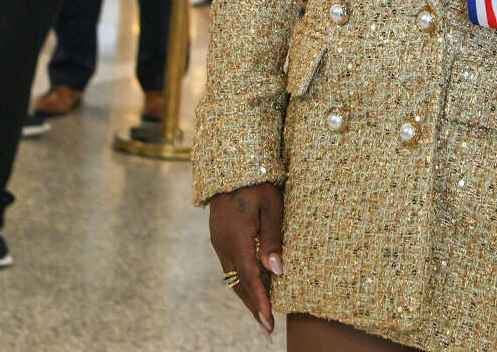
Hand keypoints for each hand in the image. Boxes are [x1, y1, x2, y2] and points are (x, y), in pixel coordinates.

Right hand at [210, 183, 284, 335]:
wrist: (232, 166)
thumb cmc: (258, 183)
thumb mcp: (272, 207)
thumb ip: (273, 239)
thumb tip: (276, 271)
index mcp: (237, 240)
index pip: (250, 279)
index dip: (260, 302)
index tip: (268, 322)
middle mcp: (224, 246)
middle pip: (239, 284)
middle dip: (254, 307)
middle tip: (267, 330)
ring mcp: (219, 243)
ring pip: (233, 278)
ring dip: (247, 296)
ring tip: (262, 315)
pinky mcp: (220, 239)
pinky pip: (231, 267)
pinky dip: (242, 281)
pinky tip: (253, 288)